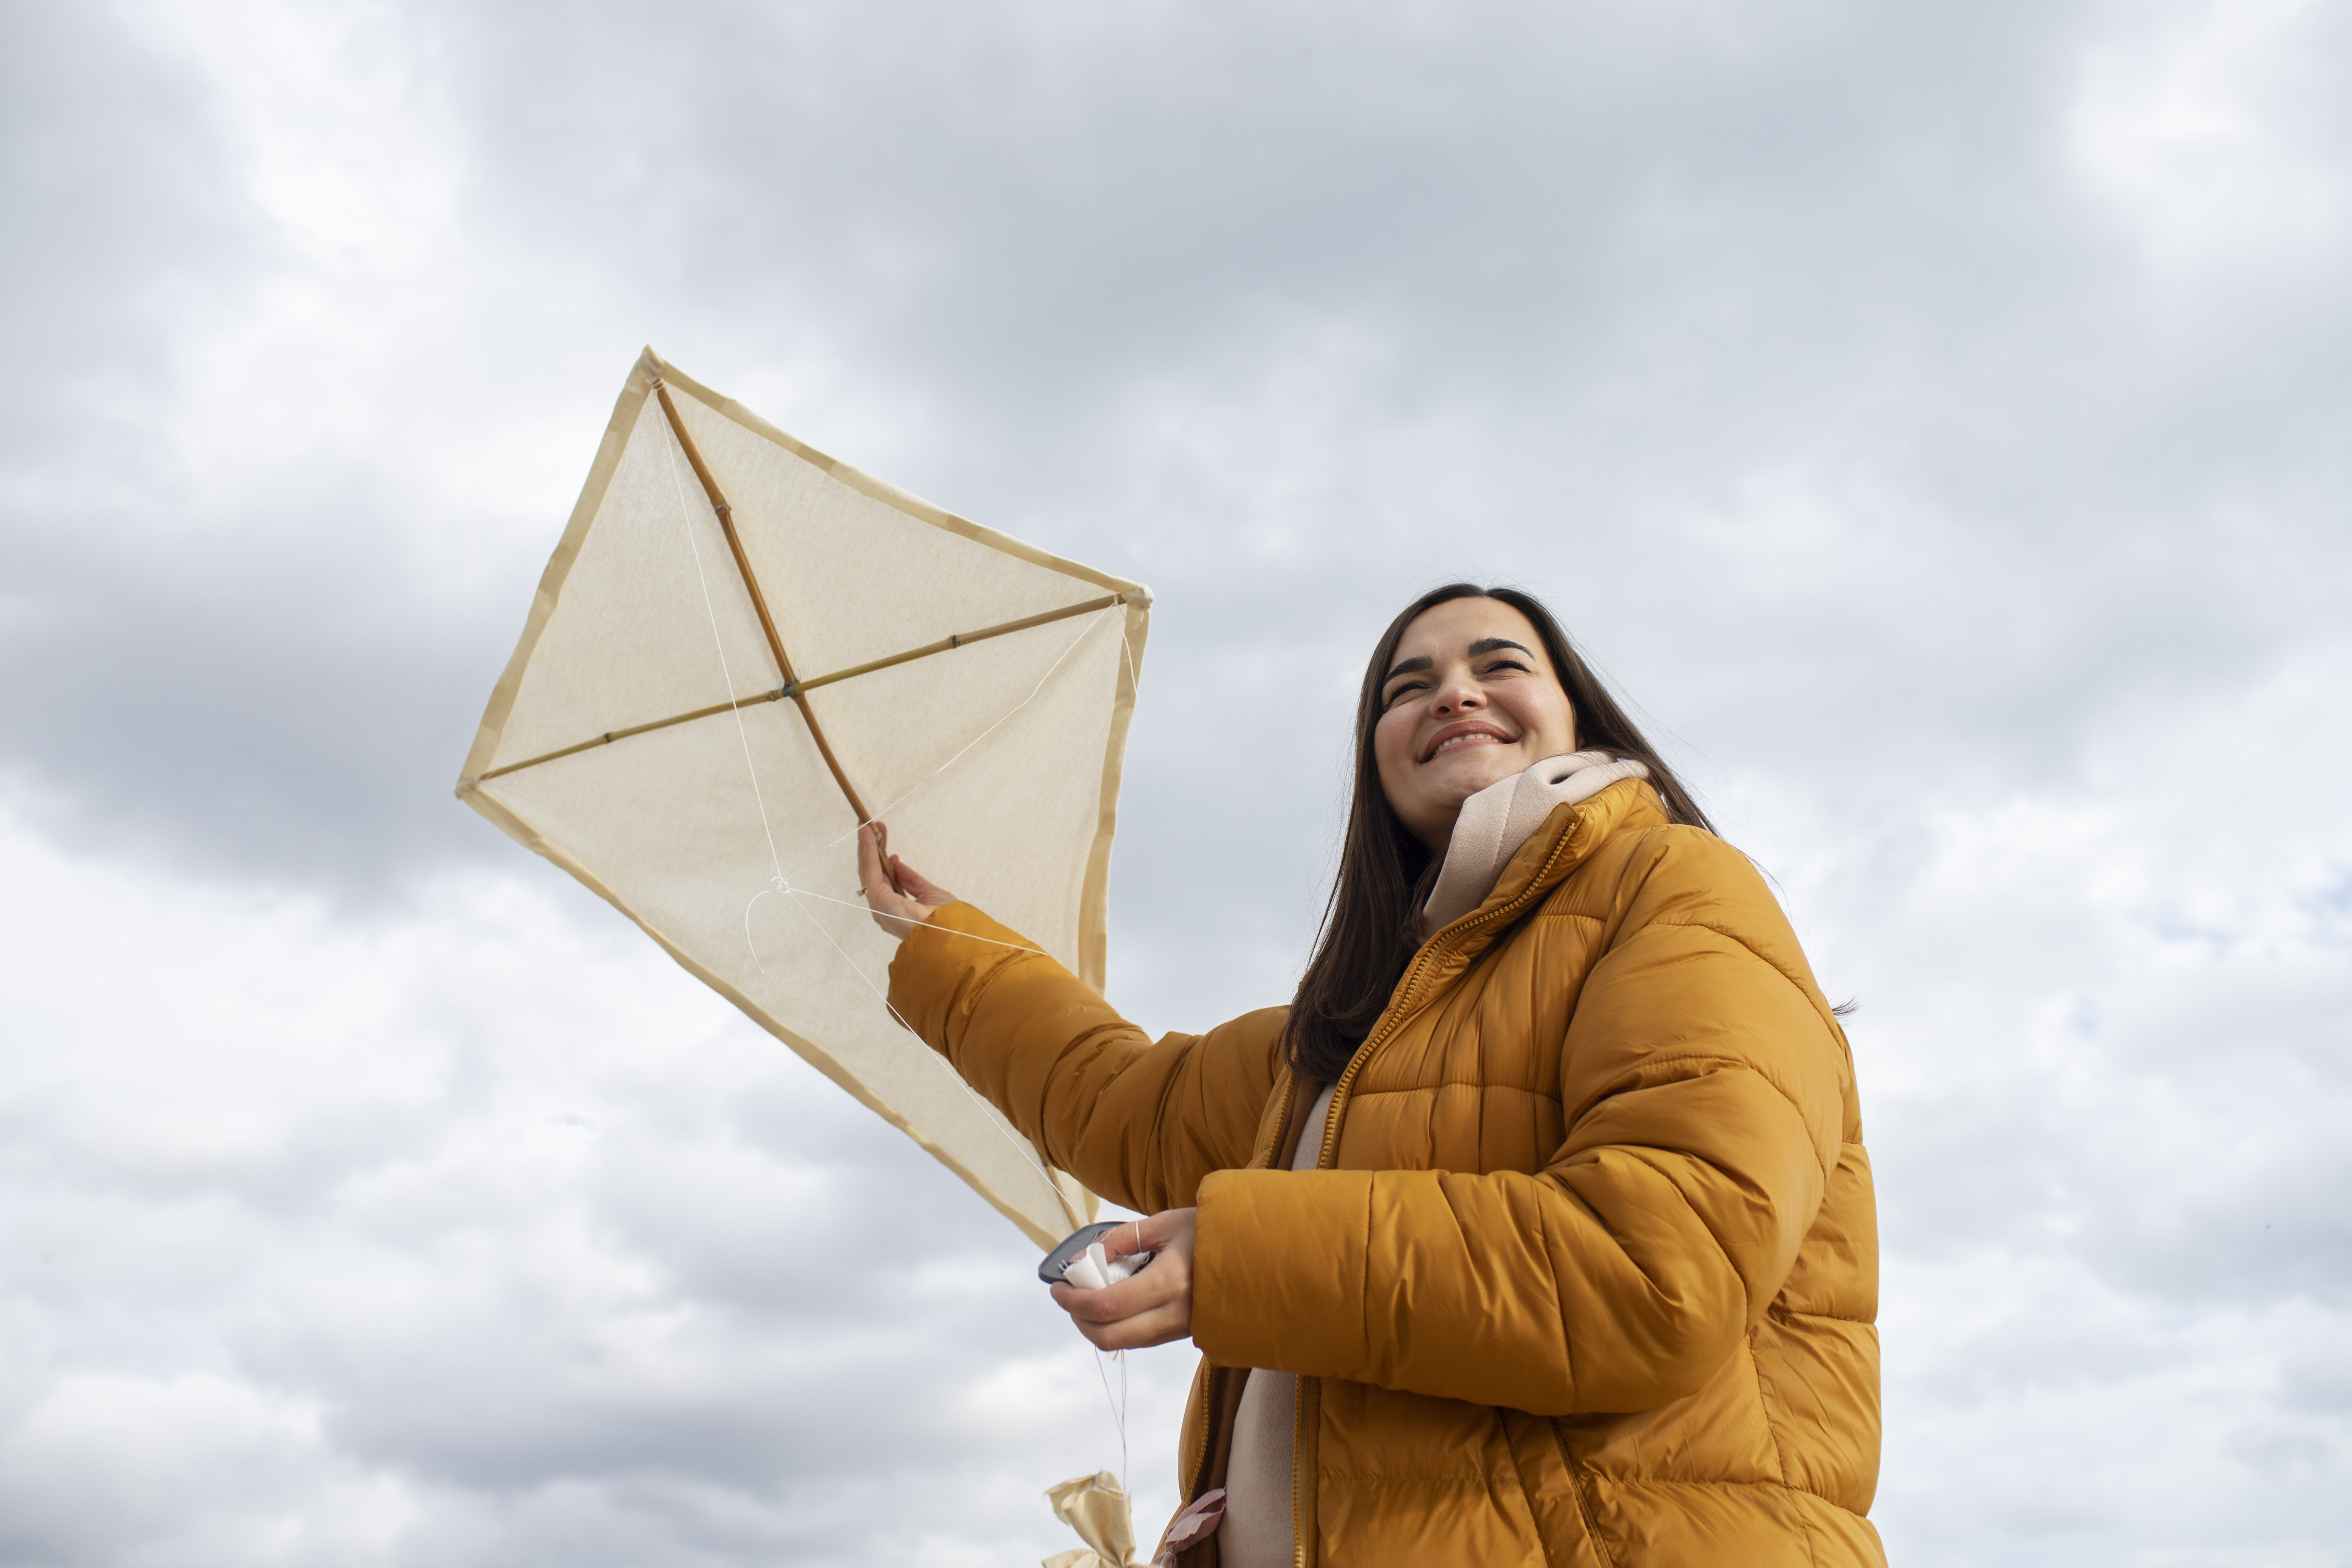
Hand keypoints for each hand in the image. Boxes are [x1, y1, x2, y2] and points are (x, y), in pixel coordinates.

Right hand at [857, 822, 956, 935]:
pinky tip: (867, 834)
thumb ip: (911, 879)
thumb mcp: (928, 893)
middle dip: (871, 848)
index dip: (881, 857)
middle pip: (873, 873)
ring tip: (865, 825)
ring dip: (866, 846)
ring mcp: (879, 905)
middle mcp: (883, 909)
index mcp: (895, 909)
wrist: (949, 932)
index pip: (883, 879)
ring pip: (868, 869)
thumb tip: (897, 864)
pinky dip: (867, 850)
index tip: (882, 839)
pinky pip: (871, 870)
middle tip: (870, 826)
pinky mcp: (878, 899)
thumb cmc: (944, 919)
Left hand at [1049, 1207, 1196, 1350]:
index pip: (1107, 1306)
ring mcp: (1182, 1329)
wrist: (1255, 1251)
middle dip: (1079, 1319)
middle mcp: (1176, 1314)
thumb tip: (1084, 1259)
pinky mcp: (1184, 1335)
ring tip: (1088, 1297)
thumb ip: (1120, 1240)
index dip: (1073, 1301)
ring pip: (1124, 1343)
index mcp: (1171, 1282)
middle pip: (1109, 1337)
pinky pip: (1141, 1340)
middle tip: (1068, 1297)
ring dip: (1095, 1326)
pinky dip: (1118, 1327)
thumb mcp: (1163, 1223)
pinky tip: (1114, 1304)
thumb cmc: (1210, 1230)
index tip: (1058, 1287)